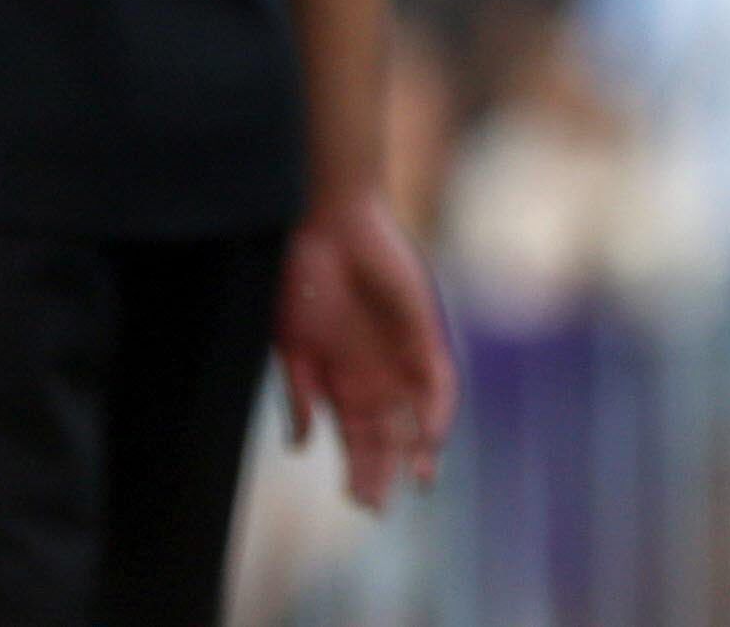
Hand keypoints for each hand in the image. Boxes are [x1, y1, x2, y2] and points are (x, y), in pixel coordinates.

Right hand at [274, 189, 458, 509]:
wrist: (326, 224)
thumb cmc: (299, 277)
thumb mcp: (290, 345)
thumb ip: (299, 395)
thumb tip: (300, 446)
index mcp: (341, 377)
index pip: (356, 435)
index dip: (359, 468)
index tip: (356, 501)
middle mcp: (374, 371)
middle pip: (385, 433)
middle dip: (383, 469)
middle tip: (377, 507)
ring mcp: (400, 352)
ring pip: (415, 413)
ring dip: (417, 448)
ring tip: (415, 481)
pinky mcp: (423, 330)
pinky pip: (439, 378)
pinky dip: (436, 410)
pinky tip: (429, 438)